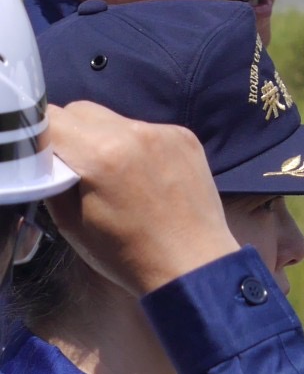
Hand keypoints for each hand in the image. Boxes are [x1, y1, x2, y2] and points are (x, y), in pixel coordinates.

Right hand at [42, 103, 236, 296]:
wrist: (193, 263)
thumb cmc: (126, 253)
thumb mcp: (70, 221)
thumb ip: (53, 177)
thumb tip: (49, 154)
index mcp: (100, 154)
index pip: (50, 119)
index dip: (41, 138)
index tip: (47, 160)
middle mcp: (134, 133)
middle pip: (80, 110)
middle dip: (70, 134)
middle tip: (78, 167)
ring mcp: (165, 132)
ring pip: (114, 118)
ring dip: (104, 138)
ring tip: (116, 175)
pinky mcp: (186, 137)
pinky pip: (145, 128)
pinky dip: (135, 145)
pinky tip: (144, 176)